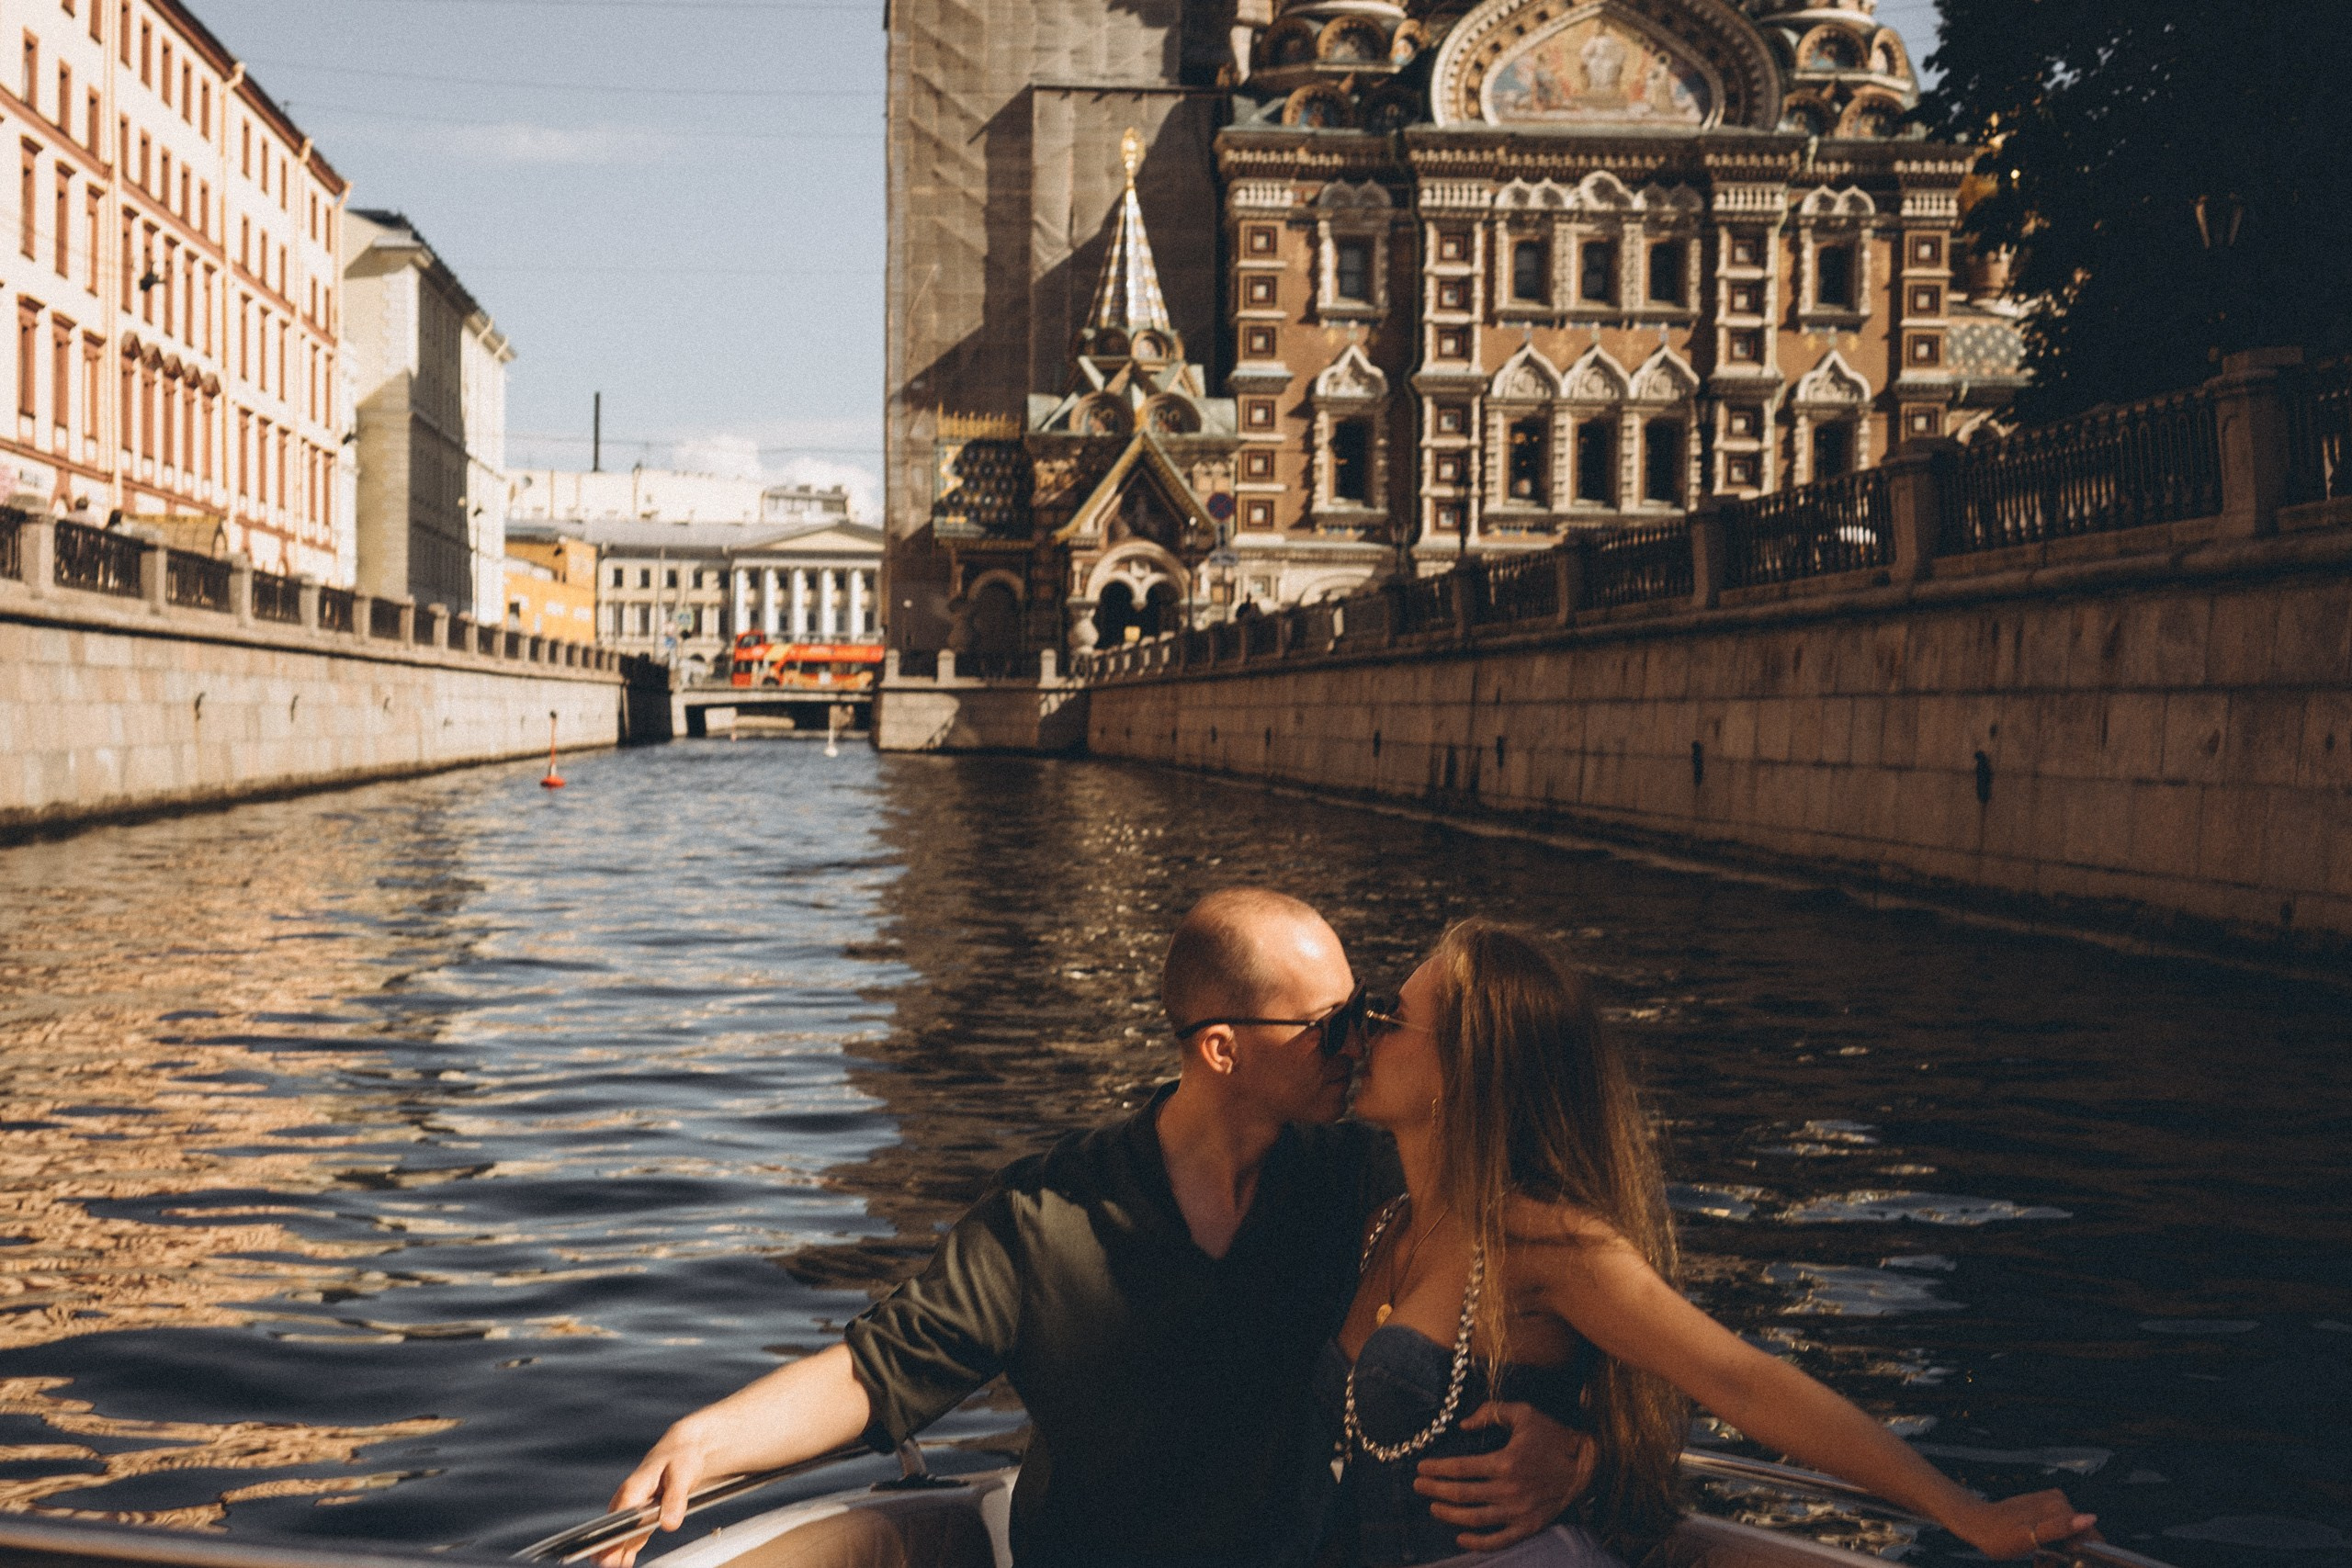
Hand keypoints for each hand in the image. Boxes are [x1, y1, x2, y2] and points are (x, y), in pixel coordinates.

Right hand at [594, 1416, 723, 1567]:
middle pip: (613, 1531)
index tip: (606, 1559)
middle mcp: (628, 1501)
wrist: (684, 1449)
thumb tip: (669, 1524)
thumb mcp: (682, 1474)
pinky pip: (631, 1537)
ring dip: (615, 1554)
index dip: (610, 1541)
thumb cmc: (681, 1458)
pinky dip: (626, 1550)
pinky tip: (624, 1564)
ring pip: (620, 1536)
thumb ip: (675, 1499)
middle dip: (608, 1551)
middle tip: (609, 1567)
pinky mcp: (642, 1516)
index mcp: (633, 1490)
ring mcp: (633, 1509)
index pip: (616, 1520)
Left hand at [1413, 1400, 1596, 1550]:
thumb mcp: (1524, 1413)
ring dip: (1449, 1515)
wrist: (1586, 1465)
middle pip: (1461, 1494)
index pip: (1460, 1468)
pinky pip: (1499, 1540)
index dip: (1436, 1469)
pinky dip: (1478, 1542)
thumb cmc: (1553, 1436)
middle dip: (1435, 1490)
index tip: (1421, 1467)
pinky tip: (1460, 1538)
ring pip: (1475, 1519)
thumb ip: (1491, 1413)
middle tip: (1418, 1486)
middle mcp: (1508, 1490)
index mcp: (1505, 1462)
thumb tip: (1462, 1424)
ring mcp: (1518, 1512)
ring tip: (1432, 1508)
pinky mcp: (1528, 1526)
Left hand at [1952, 1490, 2098, 1560]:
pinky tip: (2040, 1555)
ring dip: (2059, 1555)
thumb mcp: (2031, 1537)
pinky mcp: (2044, 1509)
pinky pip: (2058, 1531)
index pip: (2092, 1536)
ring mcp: (2052, 1504)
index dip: (2084, 1556)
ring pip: (2069, 1537)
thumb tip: (2091, 1518)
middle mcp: (2060, 1501)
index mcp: (2061, 1507)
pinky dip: (2052, 1546)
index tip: (2066, 1563)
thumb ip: (2062, 1527)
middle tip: (2045, 1564)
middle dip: (2068, 1557)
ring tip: (2041, 1563)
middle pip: (2080, 1537)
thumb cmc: (1999, 1534)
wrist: (1975, 1524)